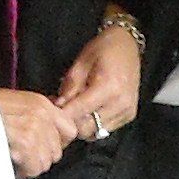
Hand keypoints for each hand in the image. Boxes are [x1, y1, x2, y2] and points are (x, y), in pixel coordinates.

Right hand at [0, 87, 83, 178]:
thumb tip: (55, 135)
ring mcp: (34, 127)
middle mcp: (42, 113)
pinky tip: (8, 159)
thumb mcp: (15, 106)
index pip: (70, 131)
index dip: (56, 144)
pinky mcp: (26, 142)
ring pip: (45, 163)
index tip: (41, 148)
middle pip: (57, 151)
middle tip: (19, 153)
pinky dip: (21, 171)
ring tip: (11, 155)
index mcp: (41, 103)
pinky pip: (34, 168)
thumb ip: (37, 118)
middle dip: (38, 157)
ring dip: (28, 165)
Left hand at [55, 17, 139, 136]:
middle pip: (87, 128)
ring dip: (82, 125)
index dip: (61, 115)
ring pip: (95, 133)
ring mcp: (127, 111)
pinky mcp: (128, 115)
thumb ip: (70, 87)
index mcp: (109, 86)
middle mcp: (121, 102)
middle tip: (61, 111)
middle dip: (71, 123)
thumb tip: (58, 106)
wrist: (128, 45)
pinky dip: (94, 125)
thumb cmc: (104, 49)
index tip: (50, 113)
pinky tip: (88, 111)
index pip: (79, 111)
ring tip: (75, 110)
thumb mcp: (81, 62)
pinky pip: (105, 130)